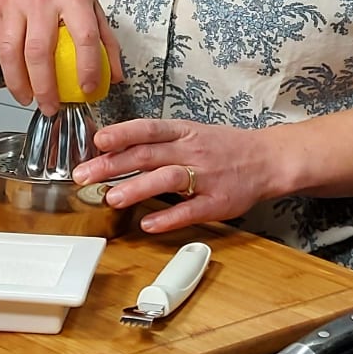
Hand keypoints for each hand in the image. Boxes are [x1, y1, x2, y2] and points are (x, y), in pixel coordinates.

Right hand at [0, 0, 122, 114]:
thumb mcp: (91, 1)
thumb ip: (105, 39)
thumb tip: (117, 77)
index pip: (84, 36)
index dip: (88, 67)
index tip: (87, 90)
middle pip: (41, 50)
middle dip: (45, 86)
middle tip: (52, 108)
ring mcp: (15, 3)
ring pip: (13, 52)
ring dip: (20, 83)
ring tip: (29, 101)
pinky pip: (1, 45)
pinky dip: (8, 68)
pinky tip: (18, 81)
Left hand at [71, 119, 291, 234]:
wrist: (267, 159)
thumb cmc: (223, 147)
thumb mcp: (190, 133)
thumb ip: (156, 142)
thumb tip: (113, 149)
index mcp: (183, 132)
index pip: (148, 129)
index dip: (122, 133)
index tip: (98, 140)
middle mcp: (192, 151)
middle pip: (148, 155)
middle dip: (113, 165)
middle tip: (85, 176)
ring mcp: (206, 176)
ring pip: (168, 179)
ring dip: (138, 188)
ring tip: (112, 198)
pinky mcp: (218, 202)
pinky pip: (191, 210)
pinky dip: (169, 217)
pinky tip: (148, 224)